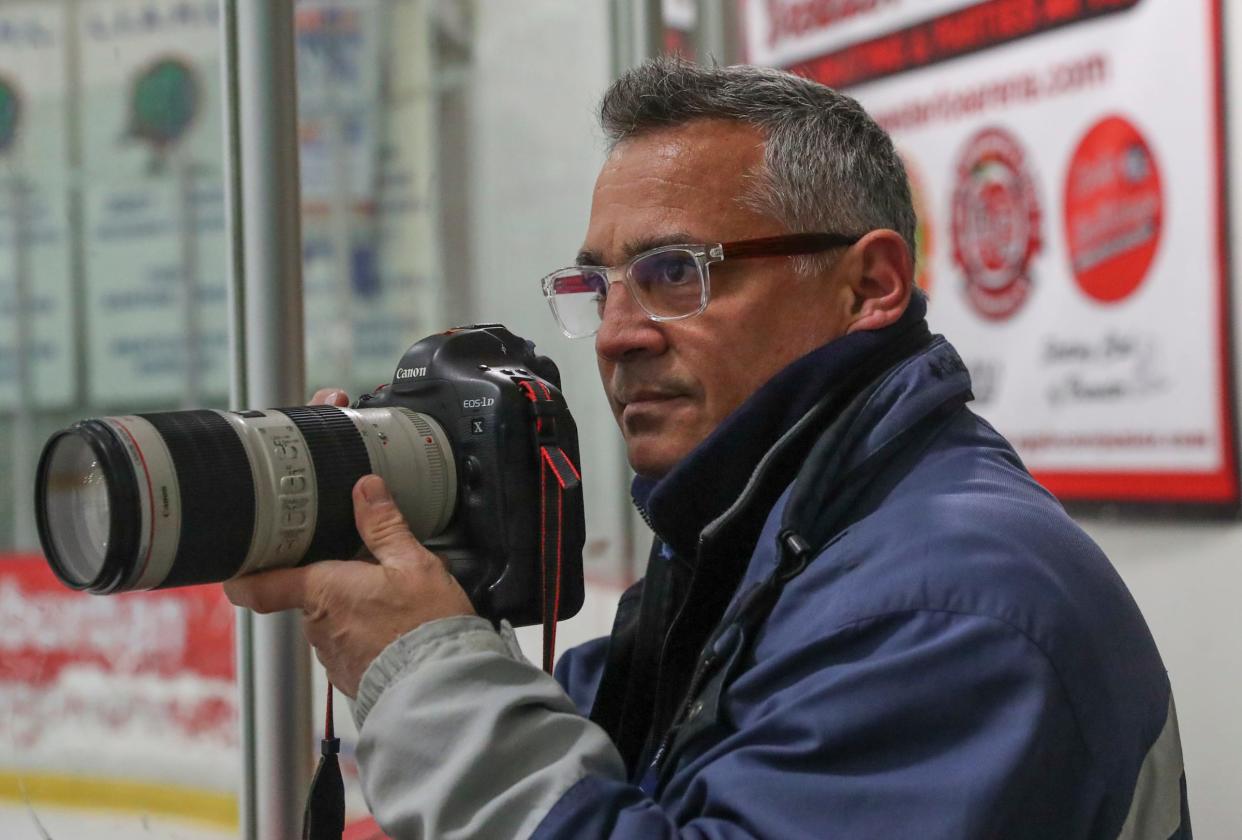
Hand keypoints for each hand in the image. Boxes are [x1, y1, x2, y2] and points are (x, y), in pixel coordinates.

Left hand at [223, 389, 475, 696]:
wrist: (441, 688)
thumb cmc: (425, 626)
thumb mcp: (413, 564)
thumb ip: (385, 526)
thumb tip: (366, 490)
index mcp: (324, 591)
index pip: (260, 586)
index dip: (242, 576)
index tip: (237, 567)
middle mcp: (319, 626)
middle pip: (311, 597)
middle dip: (336, 585)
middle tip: (372, 574)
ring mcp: (333, 656)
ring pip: (334, 623)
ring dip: (357, 612)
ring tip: (398, 607)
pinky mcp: (351, 679)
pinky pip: (352, 649)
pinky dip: (370, 638)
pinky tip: (400, 634)